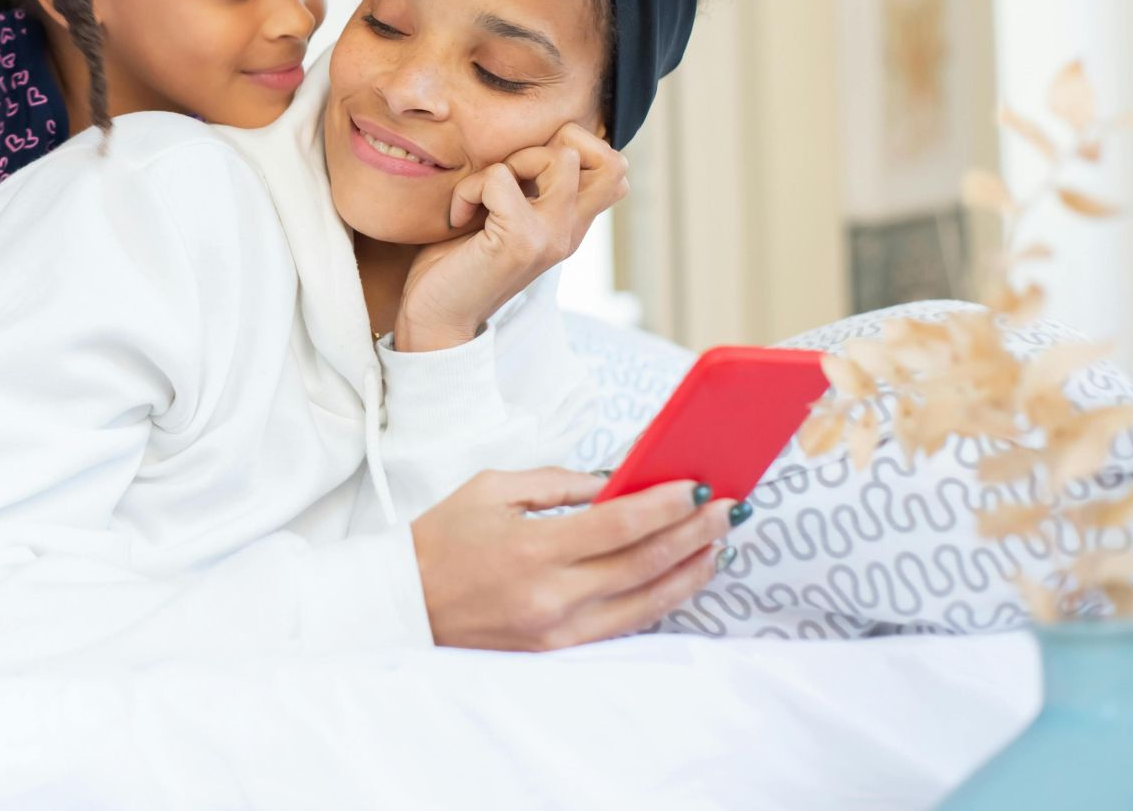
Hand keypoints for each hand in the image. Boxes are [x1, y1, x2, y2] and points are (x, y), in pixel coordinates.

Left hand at [394, 124, 626, 351]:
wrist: (435, 320)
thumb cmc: (457, 265)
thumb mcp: (503, 218)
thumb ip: (527, 189)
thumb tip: (532, 141)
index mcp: (570, 225)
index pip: (615, 168)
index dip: (574, 149)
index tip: (523, 174)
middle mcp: (571, 231)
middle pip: (612, 159)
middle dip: (554, 145)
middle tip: (509, 177)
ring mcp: (552, 237)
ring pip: (561, 157)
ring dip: (509, 163)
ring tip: (482, 198)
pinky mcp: (522, 241)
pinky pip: (499, 177)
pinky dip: (468, 189)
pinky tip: (459, 218)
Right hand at [410, 468, 734, 651]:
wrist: (404, 603)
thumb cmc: (443, 538)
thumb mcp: (493, 489)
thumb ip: (559, 483)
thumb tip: (618, 480)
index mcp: (532, 548)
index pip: (619, 525)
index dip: (667, 506)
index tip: (700, 486)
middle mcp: (552, 596)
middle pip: (643, 564)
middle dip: (694, 533)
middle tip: (729, 508)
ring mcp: (558, 631)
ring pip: (645, 603)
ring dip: (689, 571)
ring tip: (719, 544)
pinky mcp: (558, 651)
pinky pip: (624, 626)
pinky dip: (659, 600)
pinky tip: (681, 578)